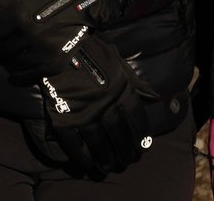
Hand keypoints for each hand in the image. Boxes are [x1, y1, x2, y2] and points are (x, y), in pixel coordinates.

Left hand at [0, 0, 119, 82]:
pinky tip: (12, 77)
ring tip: (2, 56)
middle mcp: (30, 33)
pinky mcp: (54, 61)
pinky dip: (18, 78)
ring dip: (5, 61)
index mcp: (18, 13)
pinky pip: (30, 76)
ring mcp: (43, 49)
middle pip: (1, 49)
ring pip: (14, 62)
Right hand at [36, 29, 155, 179]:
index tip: (141, 148)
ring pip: (99, 145)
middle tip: (126, 162)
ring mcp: (83, 114)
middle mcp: (105, 105)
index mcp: (121, 91)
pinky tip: (87, 164)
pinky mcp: (63, 119)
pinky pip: (74, 145)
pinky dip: (81, 157)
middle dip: (125, 153)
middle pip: (119, 136)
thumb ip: (136, 83)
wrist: (58, 47)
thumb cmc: (90, 53)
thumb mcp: (118, 64)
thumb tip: (155, 98)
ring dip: (106, 159)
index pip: (136, 120)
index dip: (140, 137)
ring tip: (109, 167)